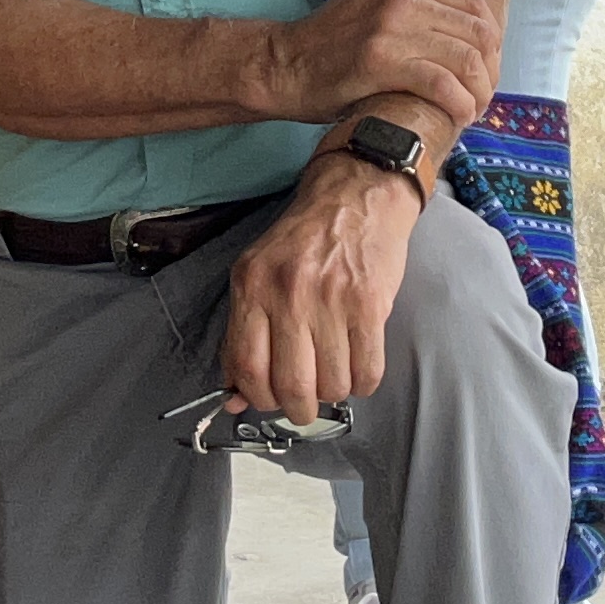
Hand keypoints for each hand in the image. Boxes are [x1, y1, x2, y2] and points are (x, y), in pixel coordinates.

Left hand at [222, 152, 417, 414]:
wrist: (357, 194)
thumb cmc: (305, 238)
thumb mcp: (259, 272)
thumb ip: (242, 333)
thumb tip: (233, 398)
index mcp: (253, 285)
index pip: (246, 366)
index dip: (257, 397)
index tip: (268, 399)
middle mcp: (288, 292)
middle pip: (290, 385)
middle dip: (298, 409)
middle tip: (304, 403)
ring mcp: (331, 299)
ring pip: (332, 385)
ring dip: (334, 393)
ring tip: (334, 374)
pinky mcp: (371, 304)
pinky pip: (368, 371)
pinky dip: (363, 384)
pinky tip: (358, 368)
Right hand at [278, 0, 498, 134]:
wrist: (286, 64)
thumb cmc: (331, 31)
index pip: (472, 1)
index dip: (490, 37)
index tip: (486, 64)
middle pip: (476, 32)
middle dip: (490, 68)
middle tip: (483, 92)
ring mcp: (389, 30)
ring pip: (464, 59)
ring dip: (479, 91)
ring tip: (474, 108)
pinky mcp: (380, 64)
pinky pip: (440, 84)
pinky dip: (458, 103)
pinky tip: (459, 116)